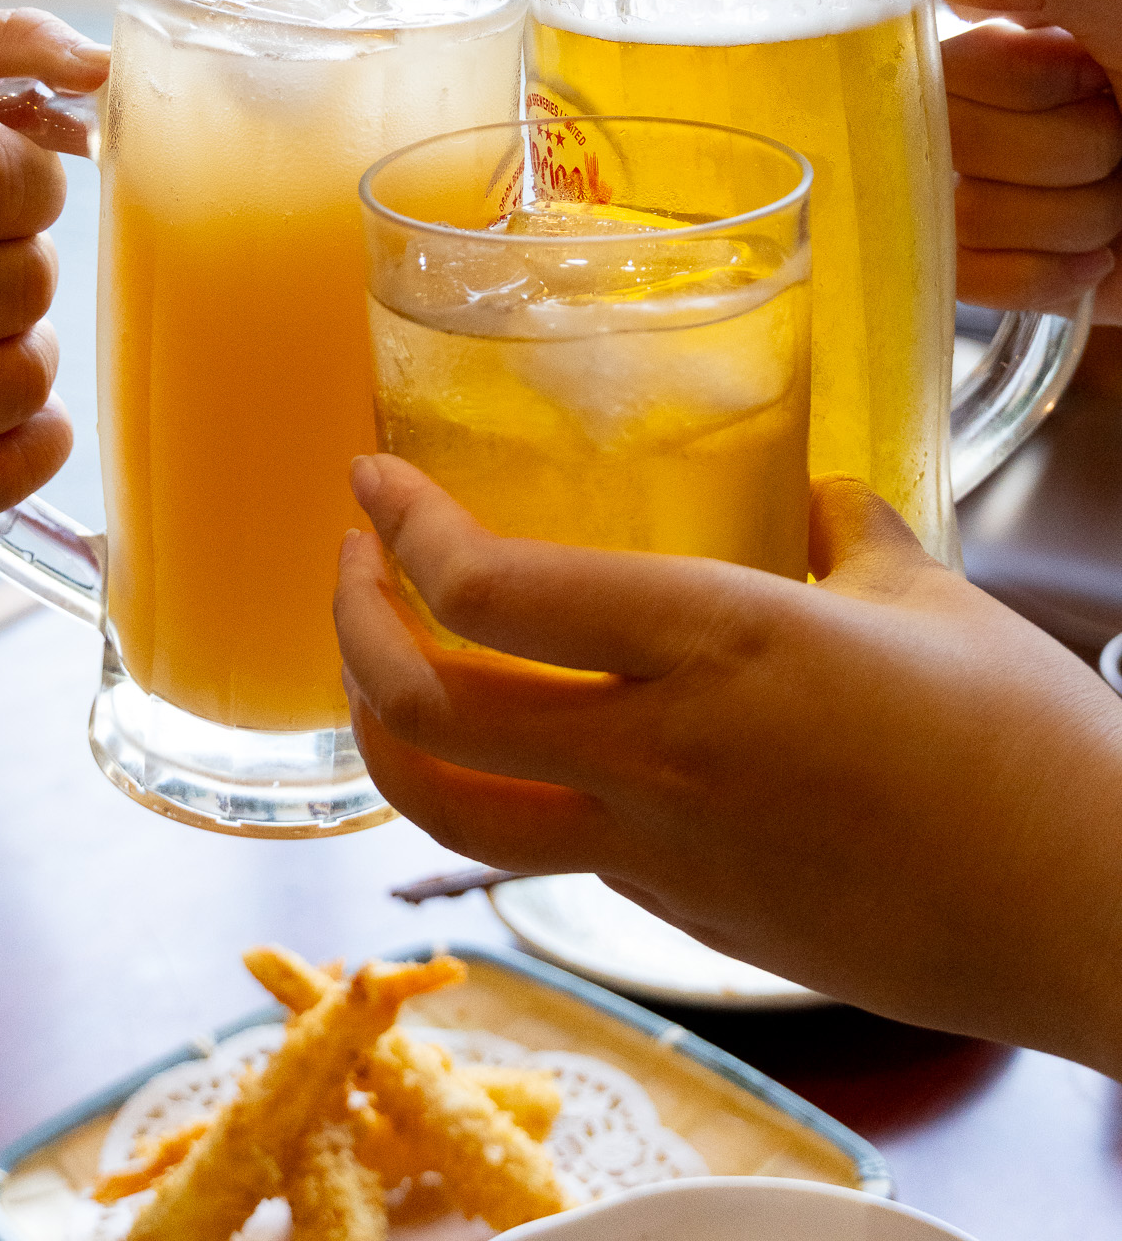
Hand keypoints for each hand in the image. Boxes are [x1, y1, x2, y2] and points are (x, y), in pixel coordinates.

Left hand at [335, 454, 1121, 1076]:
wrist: (1088, 921)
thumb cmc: (1030, 752)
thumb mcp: (932, 601)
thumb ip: (853, 535)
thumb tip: (825, 499)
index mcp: (720, 645)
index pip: (492, 595)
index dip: (404, 531)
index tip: (371, 479)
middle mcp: (661, 755)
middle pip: (425, 715)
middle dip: (354, 628)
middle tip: (353, 561)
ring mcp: (659, 853)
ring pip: (451, 811)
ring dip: (384, 733)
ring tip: (386, 664)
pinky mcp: (680, 913)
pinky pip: (543, 849)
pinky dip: (491, 786)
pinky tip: (528, 740)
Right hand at [931, 0, 1121, 318]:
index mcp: (999, 49)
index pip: (941, 68)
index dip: (1024, 84)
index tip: (1086, 76)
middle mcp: (974, 118)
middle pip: (951, 146)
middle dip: (1061, 152)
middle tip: (1116, 138)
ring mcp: (973, 196)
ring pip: (967, 218)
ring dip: (1071, 216)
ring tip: (1116, 198)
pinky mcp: (985, 270)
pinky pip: (967, 279)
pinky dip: (1047, 273)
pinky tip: (1093, 253)